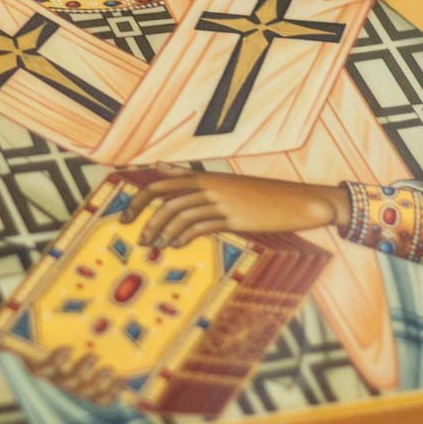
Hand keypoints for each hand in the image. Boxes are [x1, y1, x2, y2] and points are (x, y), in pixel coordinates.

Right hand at [0, 337, 123, 405]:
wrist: (72, 335)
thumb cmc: (47, 330)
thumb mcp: (31, 326)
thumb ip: (7, 337)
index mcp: (40, 365)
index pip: (43, 371)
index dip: (55, 363)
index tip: (67, 348)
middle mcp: (58, 379)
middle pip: (67, 383)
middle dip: (80, 372)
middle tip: (92, 357)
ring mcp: (77, 386)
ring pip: (86, 393)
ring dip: (98, 385)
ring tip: (110, 371)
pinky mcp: (95, 390)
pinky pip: (102, 399)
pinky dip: (112, 393)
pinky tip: (122, 380)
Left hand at [121, 166, 349, 247]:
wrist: (297, 201)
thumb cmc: (261, 197)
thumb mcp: (228, 187)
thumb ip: (198, 184)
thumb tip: (167, 178)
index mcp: (206, 177)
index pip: (163, 183)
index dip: (140, 198)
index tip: (125, 216)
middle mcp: (210, 185)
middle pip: (165, 196)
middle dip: (144, 215)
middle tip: (135, 236)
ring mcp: (221, 201)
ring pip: (180, 213)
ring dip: (162, 231)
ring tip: (153, 246)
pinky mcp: (233, 217)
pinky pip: (201, 225)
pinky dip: (183, 236)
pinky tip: (176, 246)